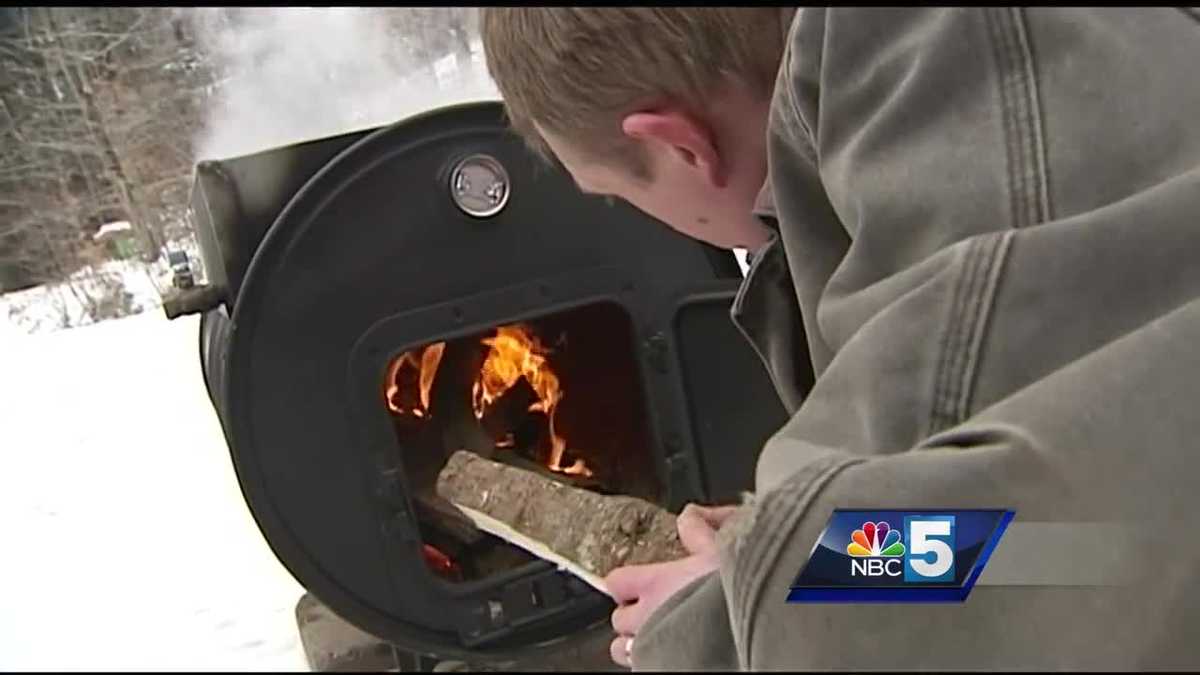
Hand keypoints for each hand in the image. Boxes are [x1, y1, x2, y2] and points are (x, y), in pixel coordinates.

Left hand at [604, 504, 738, 667]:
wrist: (752, 628)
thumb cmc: (734, 593)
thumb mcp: (721, 552)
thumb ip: (699, 532)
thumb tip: (690, 515)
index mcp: (656, 584)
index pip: (616, 581)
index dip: (626, 584)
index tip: (636, 585)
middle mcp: (646, 617)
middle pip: (618, 619)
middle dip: (632, 617)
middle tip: (654, 614)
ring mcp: (650, 648)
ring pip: (623, 650)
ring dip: (636, 644)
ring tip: (657, 639)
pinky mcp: (659, 668)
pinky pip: (642, 667)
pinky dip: (653, 661)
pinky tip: (673, 655)